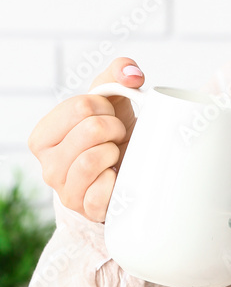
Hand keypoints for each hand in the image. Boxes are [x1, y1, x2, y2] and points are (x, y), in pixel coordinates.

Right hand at [28, 57, 144, 221]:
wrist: (128, 177)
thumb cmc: (113, 138)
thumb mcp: (110, 102)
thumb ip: (117, 74)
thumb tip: (132, 75)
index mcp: (43, 137)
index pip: (80, 106)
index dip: (105, 108)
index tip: (109, 118)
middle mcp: (48, 166)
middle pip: (90, 130)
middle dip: (114, 128)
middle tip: (117, 137)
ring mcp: (66, 192)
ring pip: (91, 160)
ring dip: (114, 152)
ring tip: (117, 154)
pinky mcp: (87, 212)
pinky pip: (100, 193)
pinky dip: (115, 181)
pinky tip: (117, 177)